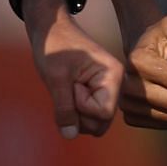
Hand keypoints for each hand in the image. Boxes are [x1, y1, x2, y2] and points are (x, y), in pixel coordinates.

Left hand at [23, 0, 123, 138]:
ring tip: (67, 88)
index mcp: (113, 76)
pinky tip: (68, 92)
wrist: (51, 30)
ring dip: (75, 113)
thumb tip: (69, 135)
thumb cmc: (55, 47)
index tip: (71, 84)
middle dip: (78, 113)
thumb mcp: (56, 78)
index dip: (81, 106)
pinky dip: (74, 111)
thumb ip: (64, 108)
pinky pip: (88, 117)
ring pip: (94, 123)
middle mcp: (115, 85)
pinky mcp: (97, 94)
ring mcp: (107, 91)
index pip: (103, 113)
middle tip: (67, 88)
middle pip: (100, 123)